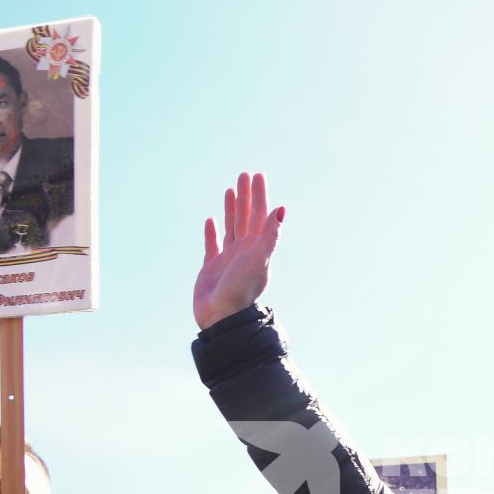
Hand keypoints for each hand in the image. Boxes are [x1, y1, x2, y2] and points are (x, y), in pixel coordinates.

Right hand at [193, 172, 284, 329]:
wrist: (223, 318)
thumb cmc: (241, 289)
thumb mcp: (258, 259)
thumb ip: (270, 234)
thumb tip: (282, 209)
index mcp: (257, 247)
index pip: (260, 215)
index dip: (259, 195)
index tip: (257, 176)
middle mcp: (245, 251)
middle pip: (246, 217)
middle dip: (246, 196)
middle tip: (244, 175)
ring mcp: (228, 259)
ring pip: (231, 227)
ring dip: (231, 209)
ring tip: (230, 190)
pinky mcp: (211, 268)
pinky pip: (212, 245)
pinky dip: (212, 232)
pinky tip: (211, 220)